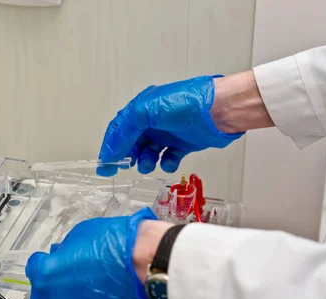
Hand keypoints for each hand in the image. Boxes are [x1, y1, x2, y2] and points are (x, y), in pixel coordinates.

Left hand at [25, 207, 171, 298]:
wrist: (146, 263)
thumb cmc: (114, 242)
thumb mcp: (81, 234)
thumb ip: (65, 251)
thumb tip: (62, 256)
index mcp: (46, 276)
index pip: (33, 269)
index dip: (43, 262)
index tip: (51, 259)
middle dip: (50, 291)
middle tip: (66, 279)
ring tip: (90, 291)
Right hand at [97, 75, 244, 175]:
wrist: (221, 110)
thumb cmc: (186, 104)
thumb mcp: (146, 112)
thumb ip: (125, 132)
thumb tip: (111, 152)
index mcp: (142, 108)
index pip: (119, 129)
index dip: (110, 147)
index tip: (104, 165)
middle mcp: (154, 119)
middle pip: (133, 142)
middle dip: (127, 156)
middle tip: (125, 167)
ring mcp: (169, 132)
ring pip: (149, 151)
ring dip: (146, 161)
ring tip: (148, 164)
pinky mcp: (184, 143)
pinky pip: (169, 157)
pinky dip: (166, 163)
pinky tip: (169, 162)